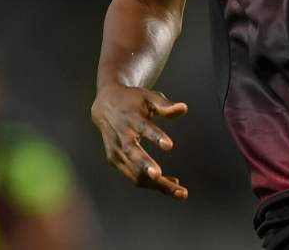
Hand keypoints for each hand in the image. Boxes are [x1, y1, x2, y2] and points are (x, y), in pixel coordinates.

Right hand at [91, 83, 188, 199]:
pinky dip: (151, 184)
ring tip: (179, 191)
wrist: (104, 105)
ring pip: (135, 172)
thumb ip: (165, 105)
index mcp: (130, 118)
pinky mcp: (115, 161)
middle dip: (146, 166)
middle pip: (132, 153)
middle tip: (159, 176)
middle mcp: (121, 136)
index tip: (169, 145)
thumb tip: (184, 108)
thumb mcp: (148, 97)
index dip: (155, 136)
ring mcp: (116, 151)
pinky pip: (134, 177)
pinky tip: (171, 184)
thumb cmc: (131, 101)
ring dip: (156, 184)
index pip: (143, 127)